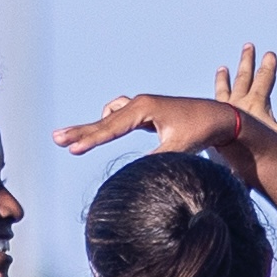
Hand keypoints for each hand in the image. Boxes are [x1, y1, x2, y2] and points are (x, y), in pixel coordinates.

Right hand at [56, 92, 246, 159]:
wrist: (220, 117)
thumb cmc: (201, 131)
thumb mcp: (178, 148)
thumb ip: (156, 159)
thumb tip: (137, 173)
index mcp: (145, 108)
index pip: (111, 127)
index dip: (90, 140)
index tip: (72, 149)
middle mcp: (140, 104)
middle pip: (103, 120)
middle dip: (80, 131)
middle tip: (56, 138)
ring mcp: (143, 107)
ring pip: (109, 117)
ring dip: (92, 128)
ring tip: (73, 139)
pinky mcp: (148, 113)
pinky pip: (120, 117)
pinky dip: (108, 124)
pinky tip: (103, 132)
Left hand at [214, 45, 276, 141]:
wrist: (228, 153)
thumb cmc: (257, 145)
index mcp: (256, 101)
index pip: (265, 79)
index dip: (268, 66)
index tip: (270, 54)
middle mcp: (238, 101)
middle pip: (244, 77)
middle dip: (248, 61)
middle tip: (248, 46)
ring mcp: (223, 109)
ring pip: (225, 89)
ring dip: (225, 78)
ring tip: (222, 69)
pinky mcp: (211, 120)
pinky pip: (210, 105)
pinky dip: (209, 100)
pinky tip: (205, 100)